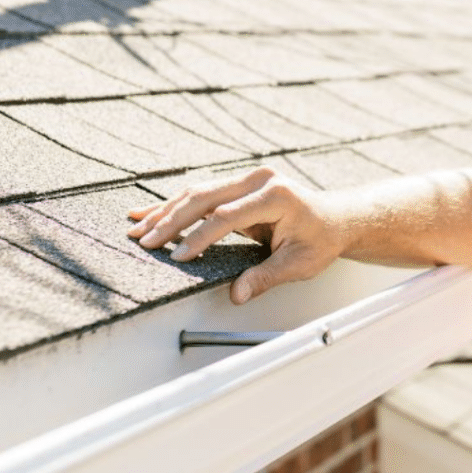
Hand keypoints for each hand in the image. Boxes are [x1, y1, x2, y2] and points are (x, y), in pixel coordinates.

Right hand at [127, 167, 340, 303]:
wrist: (335, 219)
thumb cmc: (321, 240)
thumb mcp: (300, 264)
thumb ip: (266, 277)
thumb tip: (237, 294)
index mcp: (277, 196)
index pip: (227, 216)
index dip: (199, 236)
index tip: (177, 256)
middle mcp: (260, 180)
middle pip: (206, 197)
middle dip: (170, 220)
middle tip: (143, 241)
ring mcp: (249, 178)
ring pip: (199, 192)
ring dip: (166, 211)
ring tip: (136, 229)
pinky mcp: (240, 183)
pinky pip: (204, 194)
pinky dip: (176, 205)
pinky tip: (150, 213)